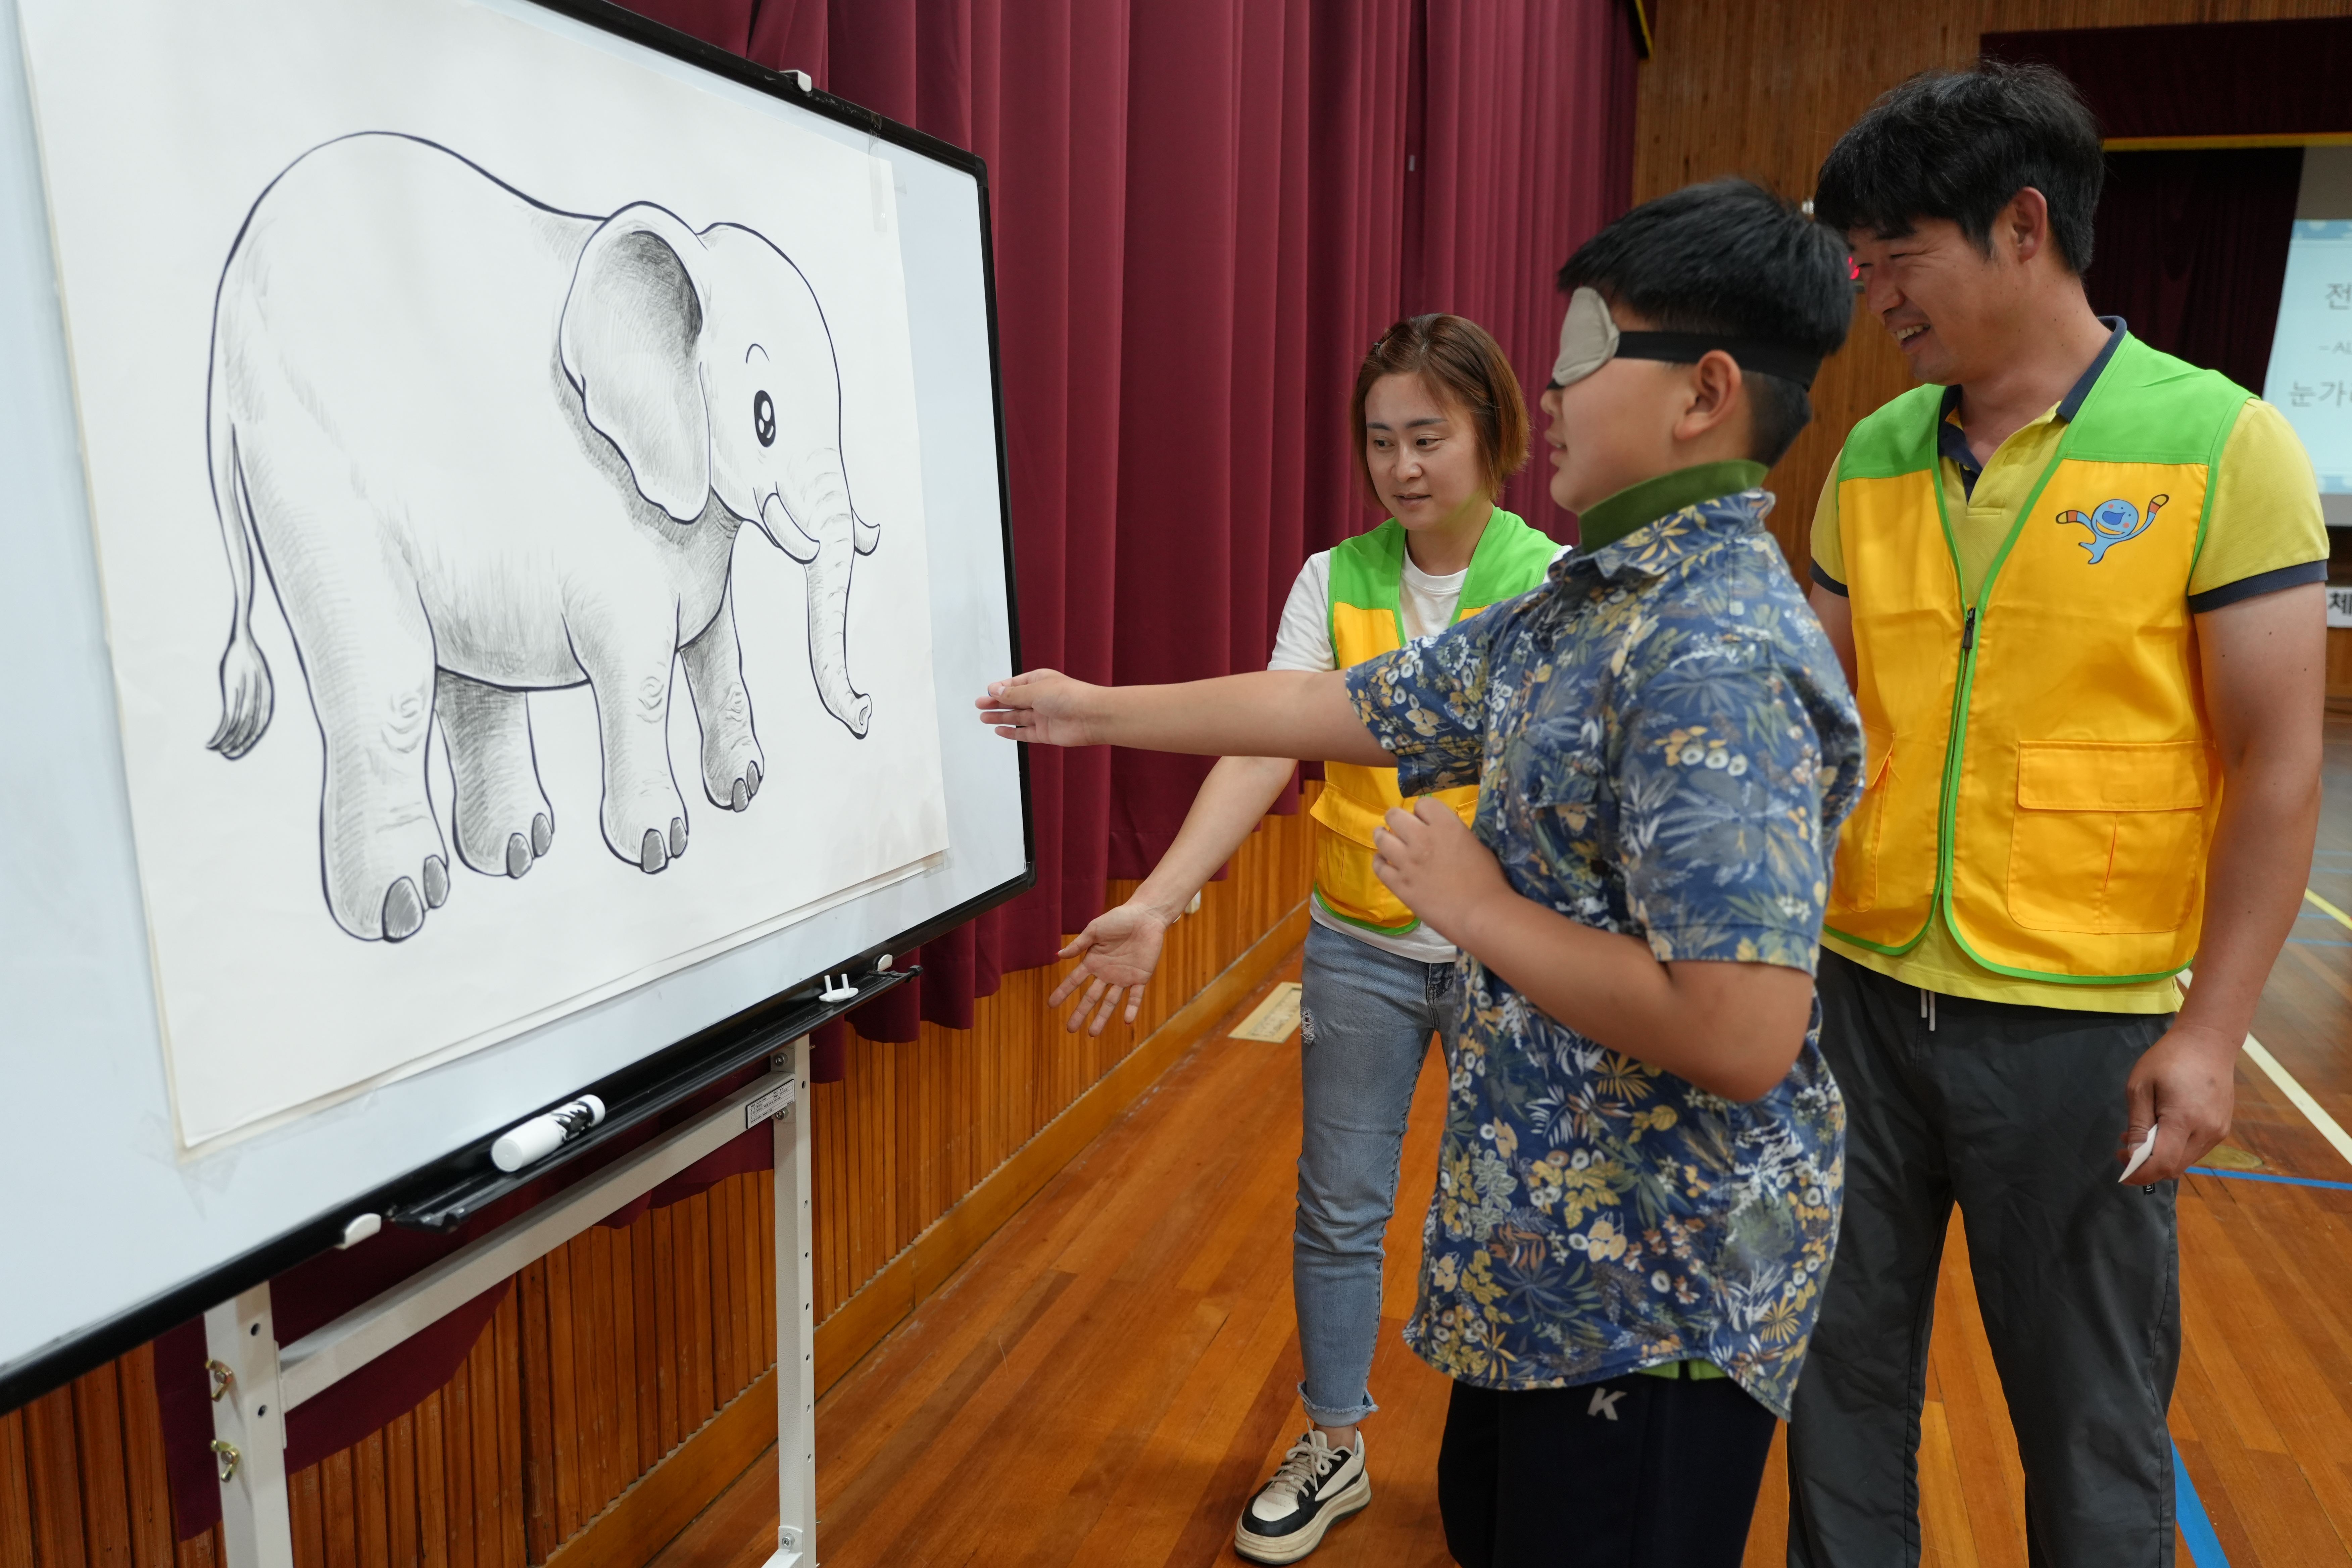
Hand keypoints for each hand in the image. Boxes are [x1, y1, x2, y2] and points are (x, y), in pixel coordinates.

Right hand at [977, 669, 1099, 746]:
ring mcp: (1043, 716)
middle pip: (1013, 701)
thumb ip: (1013, 693)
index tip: (987, 692)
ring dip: (1000, 717)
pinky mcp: (1045, 733)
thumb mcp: (1035, 690)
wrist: (1091, 717)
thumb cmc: (1069, 696)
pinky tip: (1000, 730)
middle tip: (979, 705)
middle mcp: (1041, 698)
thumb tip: (995, 689)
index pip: (1015, 684)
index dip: (1000, 688)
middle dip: (996, 703)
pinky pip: (1025, 733)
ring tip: (983, 718)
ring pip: (1017, 717)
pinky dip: (1012, 732)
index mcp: (1040, 681)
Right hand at [1048, 900, 1175, 1034]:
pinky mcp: (1140, 977)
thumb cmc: (1119, 919)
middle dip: (1080, 1013)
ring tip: (1092, 1033)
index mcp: (1093, 961)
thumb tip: (1058, 956)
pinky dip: (1132, 1008)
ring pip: (1110, 1002)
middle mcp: (1106, 973)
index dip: (1063, 993)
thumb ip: (1079, 945)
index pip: (1074, 981)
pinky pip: (1135, 996)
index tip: (1051, 1005)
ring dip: (1102, 1017)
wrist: (1145, 916)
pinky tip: (1127, 1020)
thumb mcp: (1095, 930)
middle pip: (1090, 997)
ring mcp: (1123, 977)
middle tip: (1070, 1029)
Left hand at [1370, 798, 1510, 944]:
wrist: (1481, 914)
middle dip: (1398, 819)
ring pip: (1381, 838)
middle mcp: (1421, 838)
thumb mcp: (1475, 845)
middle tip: (1402, 828)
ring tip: (1386, 839)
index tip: (1425, 820)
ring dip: (1383, 836)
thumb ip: (1454, 834)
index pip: (1423, 803)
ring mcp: (1407, 862)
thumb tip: (1442, 833)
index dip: (1423, 811)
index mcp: (1445, 825)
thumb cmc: (1488, 881)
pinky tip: (1383, 862)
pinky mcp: (1399, 885)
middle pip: (1395, 815)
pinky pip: (1378, 867)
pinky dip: (1379, 862)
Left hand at [2120, 1021, 2238, 1184]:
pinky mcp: (2222, 1127)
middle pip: (2175, 1167)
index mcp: (2184, 1120)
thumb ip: (2137, 1123)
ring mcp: (2218, 1131)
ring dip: (2161, 1157)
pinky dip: (2176, 1148)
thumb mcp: (2140, 1087)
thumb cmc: (2168, 1059)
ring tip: (2139, 1136)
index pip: (2162, 1164)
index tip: (2121, 1171)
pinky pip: (2196, 1149)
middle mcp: (2207, 1131)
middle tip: (2124, 1149)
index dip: (2140, 1174)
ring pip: (2186, 1161)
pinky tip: (2161, 1130)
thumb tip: (2133, 1155)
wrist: (2208, 1042)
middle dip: (2147, 1167)